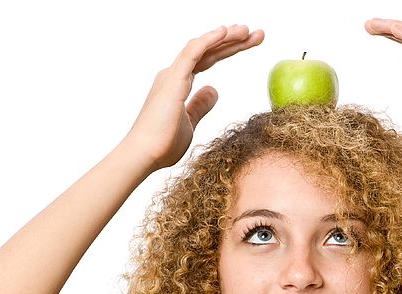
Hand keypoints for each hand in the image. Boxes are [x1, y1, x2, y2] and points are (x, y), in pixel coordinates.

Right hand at [122, 25, 263, 171]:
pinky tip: (225, 32)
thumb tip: (214, 90)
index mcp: (177, 83)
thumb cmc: (162, 144)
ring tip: (247, 30)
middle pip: (208, 51)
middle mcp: (174, 75)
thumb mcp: (190, 123)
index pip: (207, 60)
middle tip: (257, 33)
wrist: (144, 154)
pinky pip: (193, 53)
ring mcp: (172, 76)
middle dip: (233, 41)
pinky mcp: (173, 80)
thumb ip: (200, 105)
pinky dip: (209, 41)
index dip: (227, 50)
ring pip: (202, 48)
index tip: (248, 42)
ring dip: (226, 37)